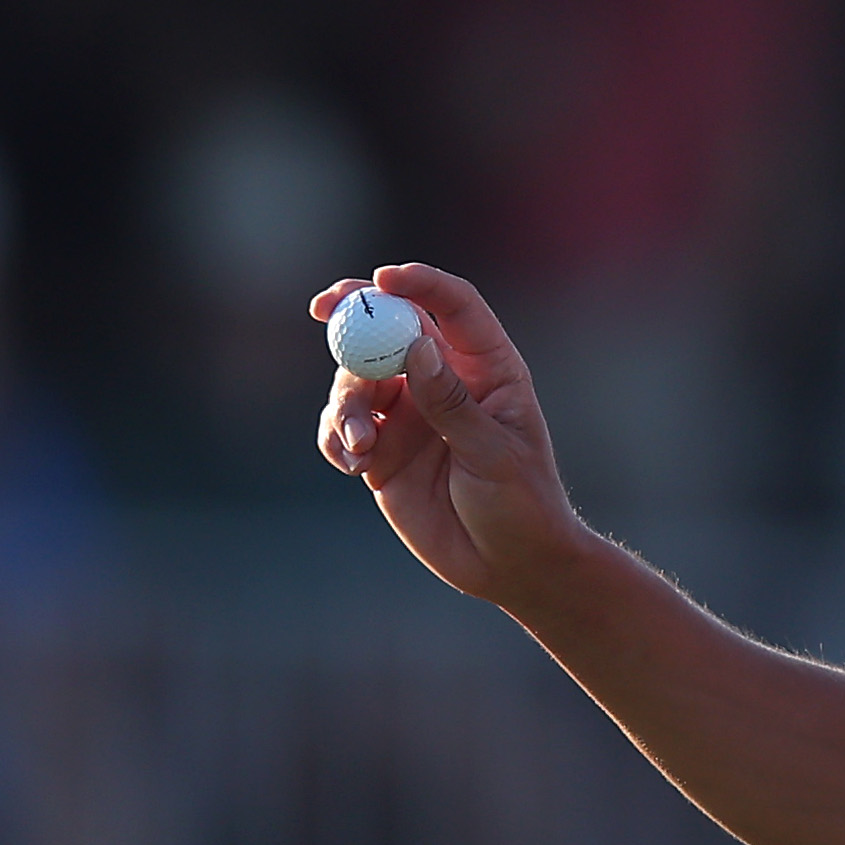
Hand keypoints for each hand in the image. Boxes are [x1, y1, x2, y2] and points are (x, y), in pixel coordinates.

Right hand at [311, 265, 594, 610]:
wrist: (507, 566)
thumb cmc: (521, 505)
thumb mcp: (493, 454)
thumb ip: (452, 403)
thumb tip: (416, 346)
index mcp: (486, 368)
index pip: (453, 307)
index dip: (418, 284)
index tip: (383, 279)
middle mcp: (442, 380)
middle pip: (390, 326)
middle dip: (353, 313)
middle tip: (323, 309)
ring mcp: (408, 413)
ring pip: (357, 377)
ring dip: (346, 402)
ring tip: (359, 446)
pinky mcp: (381, 449)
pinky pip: (341, 426)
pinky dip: (336, 436)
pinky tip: (351, 463)